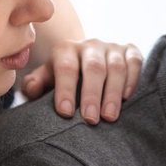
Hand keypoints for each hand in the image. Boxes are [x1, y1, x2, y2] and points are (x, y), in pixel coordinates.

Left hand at [21, 38, 143, 124]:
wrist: (86, 63)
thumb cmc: (64, 80)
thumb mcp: (47, 80)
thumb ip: (36, 84)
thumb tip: (31, 88)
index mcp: (65, 49)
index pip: (66, 68)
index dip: (65, 90)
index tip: (66, 113)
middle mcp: (89, 45)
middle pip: (93, 67)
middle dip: (92, 94)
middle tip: (90, 119)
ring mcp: (111, 47)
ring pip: (115, 67)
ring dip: (113, 93)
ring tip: (109, 117)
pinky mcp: (130, 51)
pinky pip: (134, 62)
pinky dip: (132, 79)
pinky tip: (126, 98)